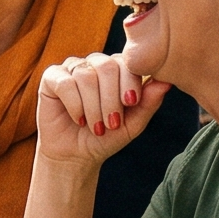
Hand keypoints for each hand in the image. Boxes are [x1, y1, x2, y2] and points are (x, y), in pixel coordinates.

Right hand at [35, 52, 170, 169]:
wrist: (76, 155)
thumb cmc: (107, 137)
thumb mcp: (133, 124)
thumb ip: (149, 102)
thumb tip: (166, 81)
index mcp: (118, 69)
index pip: (127, 62)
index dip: (129, 82)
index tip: (130, 104)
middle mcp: (95, 64)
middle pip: (106, 66)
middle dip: (110, 99)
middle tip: (111, 123)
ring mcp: (73, 68)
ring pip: (85, 76)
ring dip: (92, 107)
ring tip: (95, 126)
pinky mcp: (51, 78)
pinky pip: (65, 82)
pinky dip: (74, 105)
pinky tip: (78, 118)